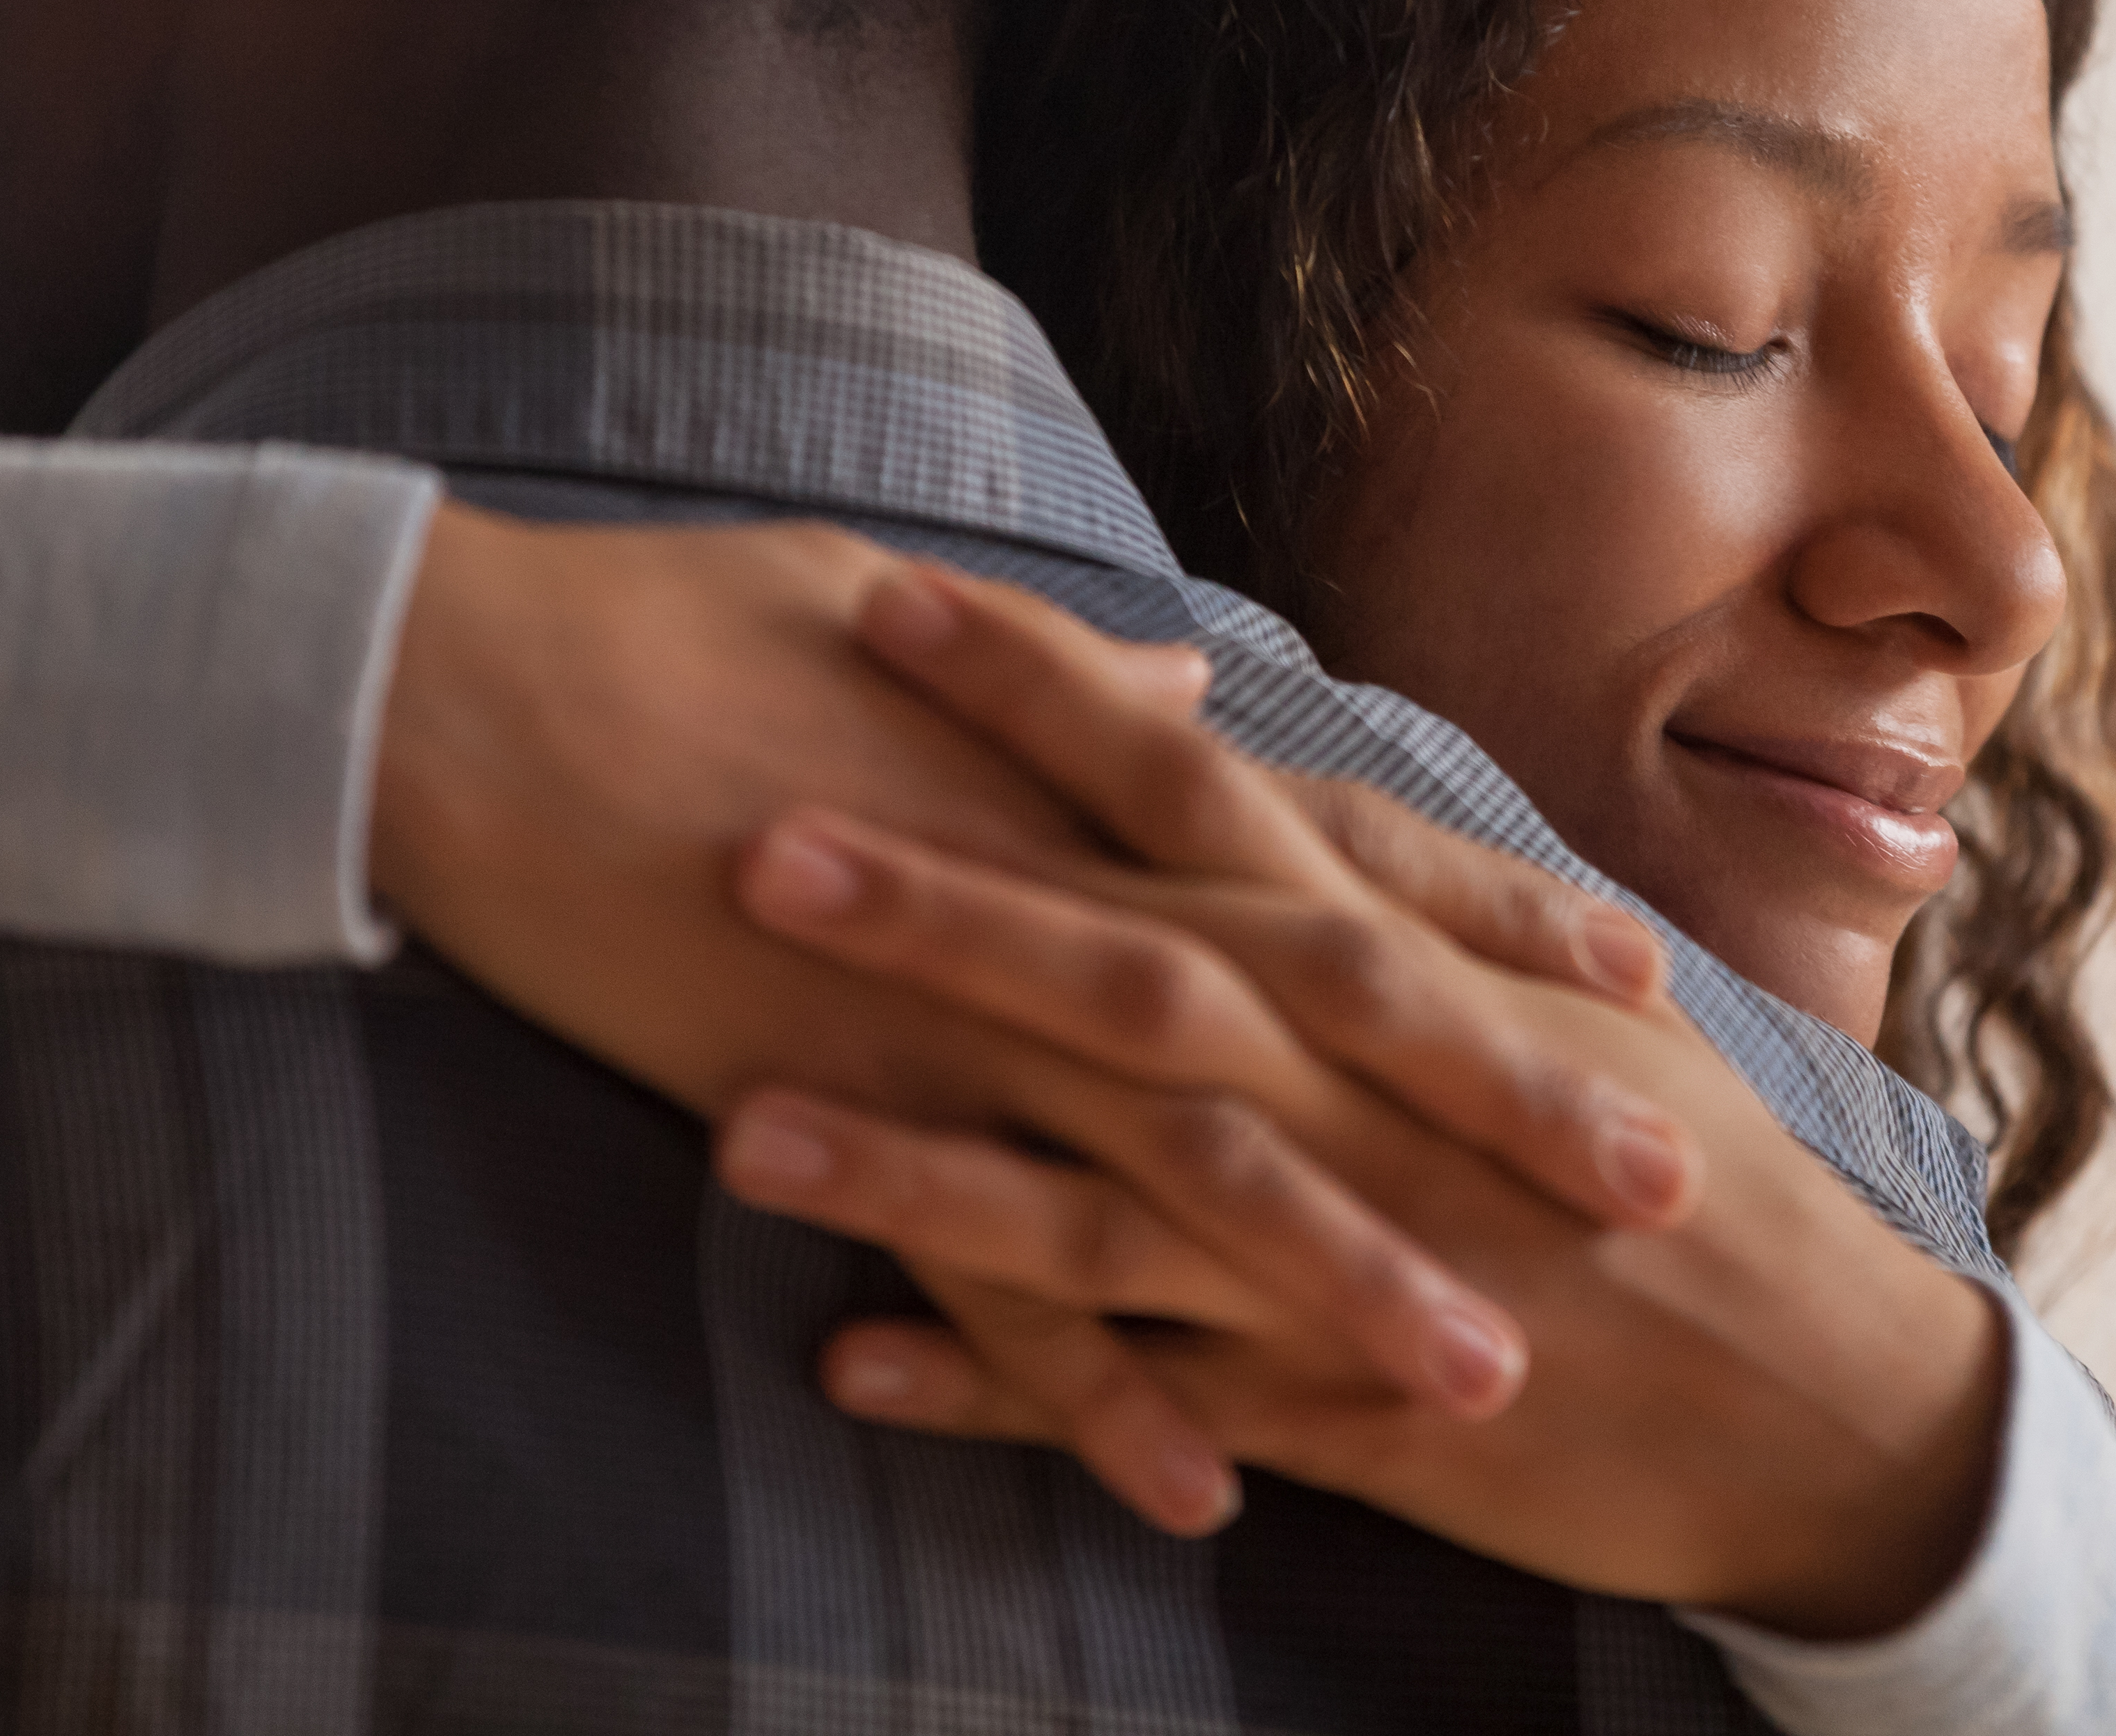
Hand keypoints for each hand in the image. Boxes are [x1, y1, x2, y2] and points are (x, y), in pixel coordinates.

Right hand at [370, 505, 1697, 1473]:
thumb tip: (1182, 688)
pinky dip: (1095, 1392)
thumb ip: (1070, 691)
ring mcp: (952, 1012)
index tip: (1634, 970)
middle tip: (1662, 1192)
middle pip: (1322, 1016)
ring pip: (1190, 1168)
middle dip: (1498, 1109)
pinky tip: (1199, 1487)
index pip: (1337, 852)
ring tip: (1484, 1378)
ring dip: (1341, 1282)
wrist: (453, 695)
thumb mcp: (901, 628)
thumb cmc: (672, 634)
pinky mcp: (833, 1110)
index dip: (1492, 914)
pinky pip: (989, 1281)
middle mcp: (1055, 894)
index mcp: (1084, 779)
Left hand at [727, 567, 2014, 1635]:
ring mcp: (1349, 1252)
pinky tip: (847, 1365)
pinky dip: (997, 1384)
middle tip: (750, 830)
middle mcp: (1363, 1087)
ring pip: (1101, 1197)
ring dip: (919, 1162)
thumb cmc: (1692, 1180)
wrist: (1829, 1396)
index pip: (1202, 786)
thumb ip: (1395, 891)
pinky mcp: (1342, 1408)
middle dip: (943, 902)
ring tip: (730, 1126)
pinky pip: (1140, 1394)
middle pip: (1129, 969)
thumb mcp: (1555, 1002)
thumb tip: (1266, 769)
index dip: (1048, 692)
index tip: (892, 595)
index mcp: (1404, 962)